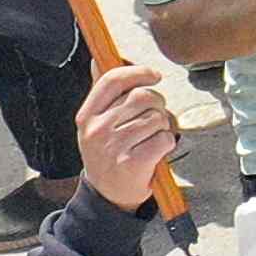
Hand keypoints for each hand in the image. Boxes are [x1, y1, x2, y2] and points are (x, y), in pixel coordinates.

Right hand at [75, 61, 183, 201]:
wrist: (107, 196)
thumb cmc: (108, 153)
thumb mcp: (96, 123)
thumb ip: (102, 93)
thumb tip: (98, 58)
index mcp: (87, 116)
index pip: (112, 80)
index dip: (138, 72)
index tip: (154, 76)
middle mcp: (97, 130)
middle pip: (142, 96)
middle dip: (157, 103)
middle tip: (155, 117)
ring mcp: (114, 147)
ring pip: (156, 118)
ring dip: (163, 125)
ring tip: (151, 137)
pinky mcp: (133, 163)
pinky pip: (164, 138)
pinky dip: (168, 143)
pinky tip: (156, 152)